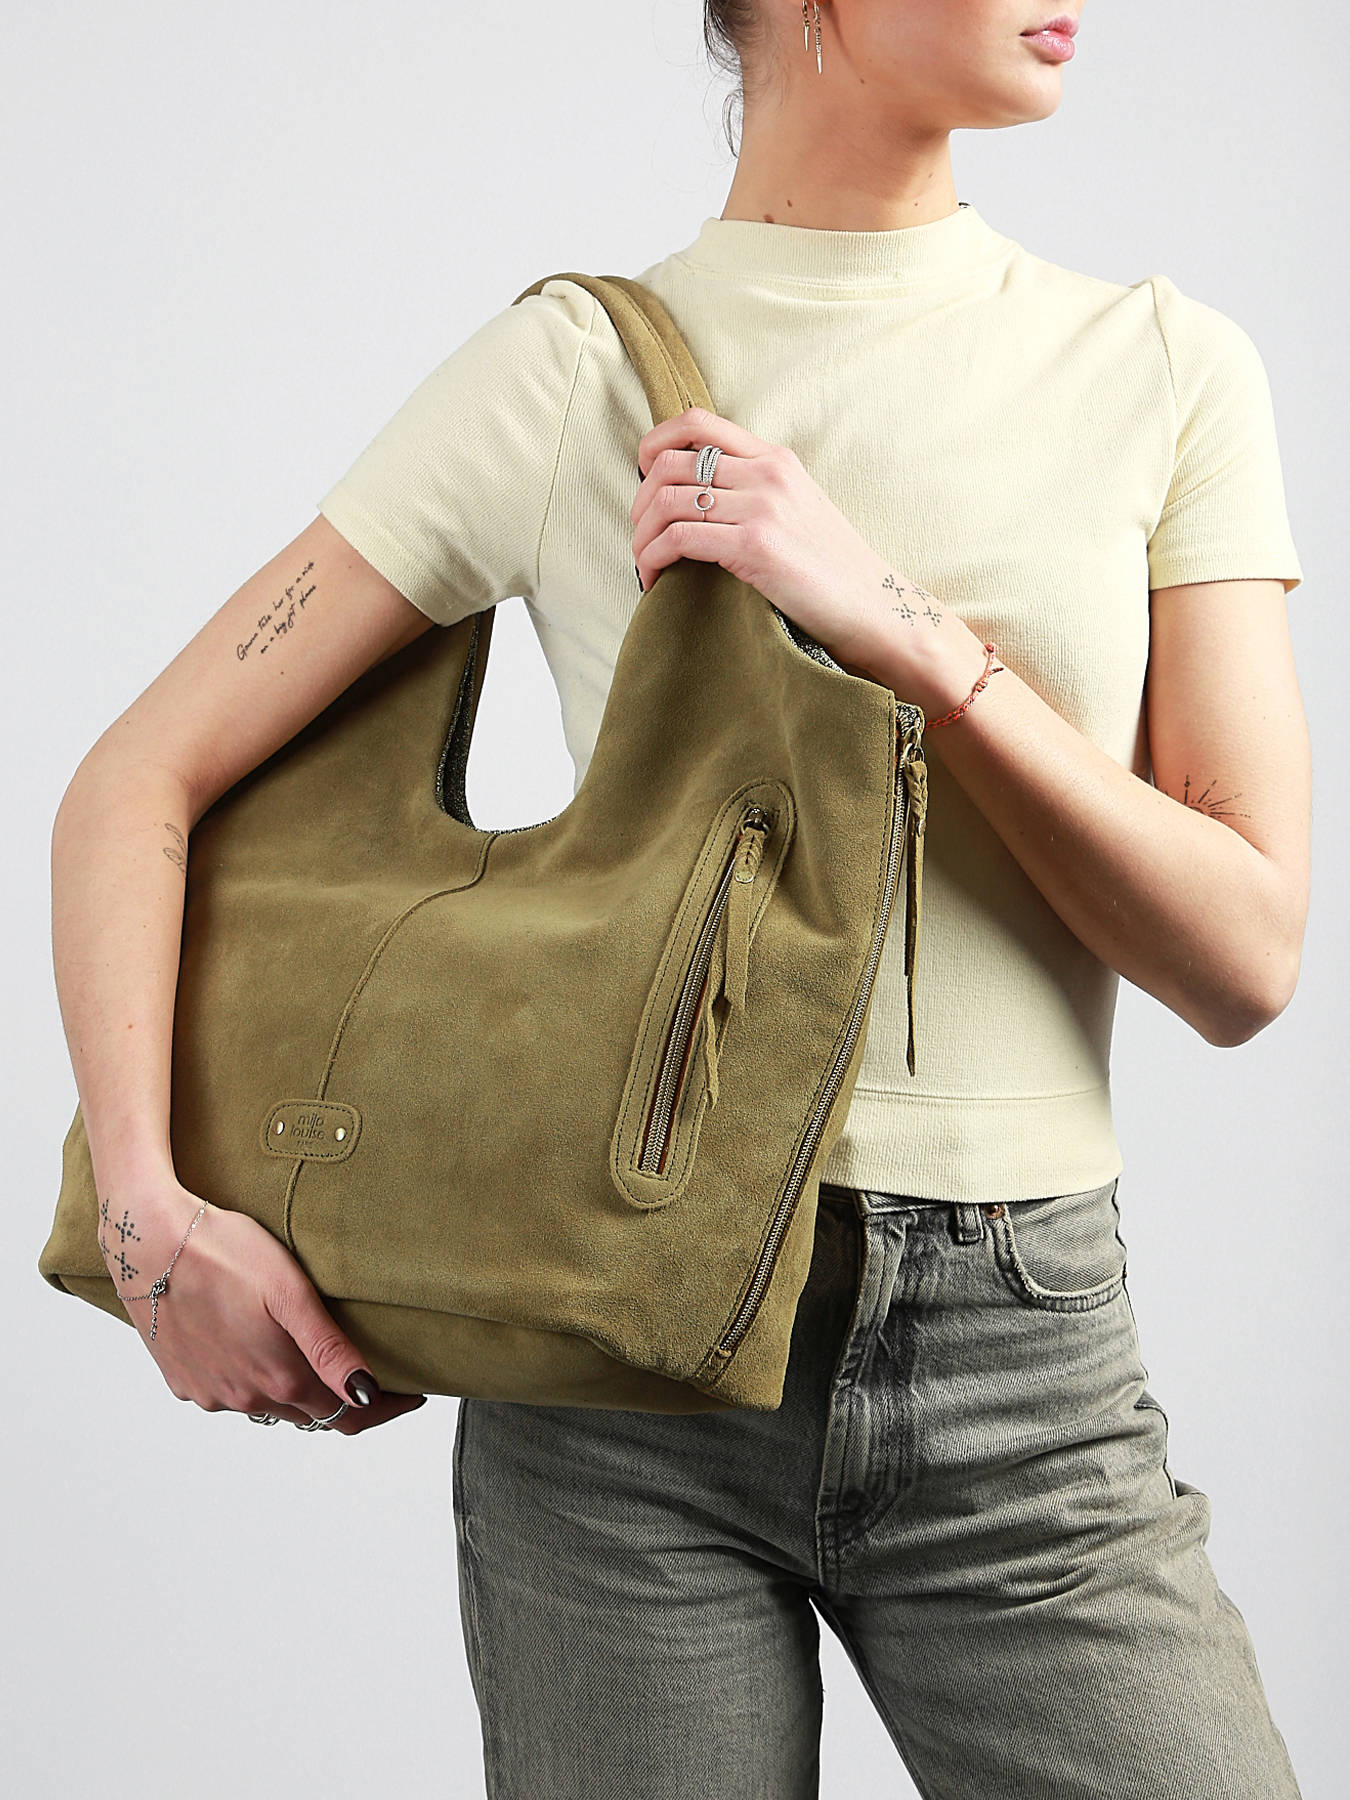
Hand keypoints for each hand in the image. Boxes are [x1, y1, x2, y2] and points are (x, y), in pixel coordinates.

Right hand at [99, 1176, 427, 1433]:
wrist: (147, 1242)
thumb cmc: (224, 1252)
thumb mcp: (290, 1293)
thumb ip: (329, 1349)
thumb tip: (366, 1392)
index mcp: (279, 1378)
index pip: (345, 1414)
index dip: (382, 1408)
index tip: (411, 1396)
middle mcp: (244, 1397)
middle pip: (309, 1414)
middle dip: (344, 1400)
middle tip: (373, 1376)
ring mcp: (210, 1392)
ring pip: (268, 1406)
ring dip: (297, 1392)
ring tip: (319, 1364)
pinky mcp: (183, 1380)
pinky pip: (230, 1393)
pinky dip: (252, 1381)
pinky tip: (258, 1351)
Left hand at [633, 406, 984, 714]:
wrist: (877, 608)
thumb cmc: (834, 572)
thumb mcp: (799, 511)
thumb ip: (757, 493)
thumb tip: (699, 498)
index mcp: (776, 459)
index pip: (696, 422)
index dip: (653, 443)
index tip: (642, 478)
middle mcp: (768, 473)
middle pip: (668, 462)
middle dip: (639, 501)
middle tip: (640, 536)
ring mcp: (763, 507)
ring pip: (666, 501)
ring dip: (640, 536)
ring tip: (644, 563)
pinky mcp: (757, 547)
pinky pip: (678, 539)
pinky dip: (652, 560)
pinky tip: (654, 581)